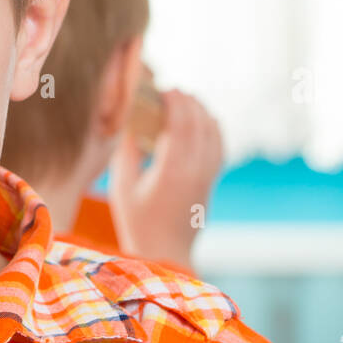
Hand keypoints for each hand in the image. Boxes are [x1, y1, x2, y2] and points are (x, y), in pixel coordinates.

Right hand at [108, 88, 222, 270]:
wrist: (165, 253)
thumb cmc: (138, 224)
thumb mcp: (123, 188)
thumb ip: (126, 153)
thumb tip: (127, 123)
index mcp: (172, 170)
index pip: (180, 124)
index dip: (175, 102)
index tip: (165, 88)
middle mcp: (195, 170)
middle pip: (199, 123)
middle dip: (189, 102)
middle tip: (174, 91)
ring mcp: (207, 177)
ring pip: (214, 133)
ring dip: (202, 112)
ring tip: (188, 101)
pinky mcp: (211, 183)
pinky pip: (219, 147)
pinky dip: (214, 129)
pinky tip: (205, 121)